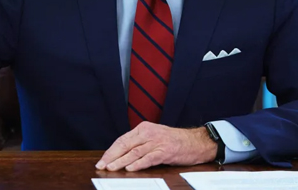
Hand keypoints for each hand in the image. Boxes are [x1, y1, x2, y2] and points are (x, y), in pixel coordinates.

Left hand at [95, 122, 216, 171]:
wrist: (195, 141)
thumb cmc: (174, 141)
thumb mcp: (154, 137)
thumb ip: (140, 143)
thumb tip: (122, 155)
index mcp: (143, 129)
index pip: (122, 140)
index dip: (111, 151)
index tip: (102, 160)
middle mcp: (148, 133)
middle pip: (125, 145)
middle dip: (112, 156)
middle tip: (102, 165)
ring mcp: (156, 142)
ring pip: (134, 152)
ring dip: (121, 161)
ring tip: (111, 168)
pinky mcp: (165, 151)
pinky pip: (148, 158)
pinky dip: (138, 164)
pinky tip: (130, 168)